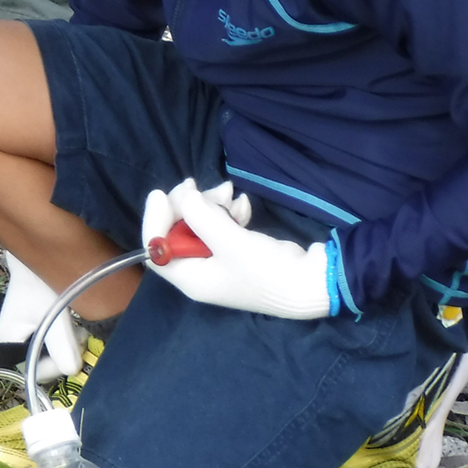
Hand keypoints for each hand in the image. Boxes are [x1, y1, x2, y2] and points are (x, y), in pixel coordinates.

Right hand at [0, 252, 85, 380]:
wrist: (40, 255)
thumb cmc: (40, 282)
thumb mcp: (53, 314)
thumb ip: (62, 344)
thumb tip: (73, 370)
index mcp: (8, 342)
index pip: (36, 371)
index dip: (58, 364)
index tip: (74, 345)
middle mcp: (13, 342)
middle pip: (44, 363)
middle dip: (65, 352)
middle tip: (78, 332)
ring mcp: (24, 334)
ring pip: (52, 353)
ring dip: (68, 344)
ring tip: (76, 325)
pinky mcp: (36, 326)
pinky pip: (54, 343)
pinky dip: (66, 337)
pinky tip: (73, 324)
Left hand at [141, 178, 336, 318]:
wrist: (313, 282)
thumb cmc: (267, 270)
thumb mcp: (231, 242)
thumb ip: (202, 218)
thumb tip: (185, 196)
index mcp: (191, 278)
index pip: (154, 250)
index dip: (154, 220)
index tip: (162, 194)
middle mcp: (200, 272)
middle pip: (176, 232)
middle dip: (187, 205)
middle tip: (197, 185)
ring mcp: (220, 261)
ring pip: (200, 224)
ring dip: (210, 204)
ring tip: (228, 191)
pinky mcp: (238, 251)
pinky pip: (221, 226)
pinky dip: (228, 212)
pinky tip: (243, 204)